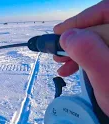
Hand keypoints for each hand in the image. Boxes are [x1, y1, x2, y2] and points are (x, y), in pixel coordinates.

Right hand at [53, 0, 108, 115]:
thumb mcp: (105, 75)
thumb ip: (87, 51)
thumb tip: (68, 36)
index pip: (106, 11)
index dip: (80, 20)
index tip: (59, 32)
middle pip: (101, 27)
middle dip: (76, 40)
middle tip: (58, 53)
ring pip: (100, 39)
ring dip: (79, 50)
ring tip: (62, 64)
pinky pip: (102, 51)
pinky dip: (86, 59)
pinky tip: (73, 70)